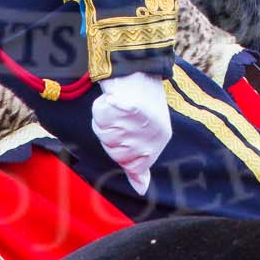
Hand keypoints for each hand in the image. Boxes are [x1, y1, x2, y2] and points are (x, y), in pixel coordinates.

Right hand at [91, 71, 171, 194]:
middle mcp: (150, 134)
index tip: (127, 131)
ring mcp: (136, 122)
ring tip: (118, 107)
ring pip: (106, 136)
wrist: (135, 69)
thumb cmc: (140, 103)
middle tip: (122, 117)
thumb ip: (140, 164)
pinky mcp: (122, 108)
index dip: (121, 149)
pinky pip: (100, 120)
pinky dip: (101, 110)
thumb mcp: (146, 134)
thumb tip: (141, 190)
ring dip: (106, 122)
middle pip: (115, 152)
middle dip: (112, 136)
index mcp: (159, 140)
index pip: (131, 166)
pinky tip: (112, 100)